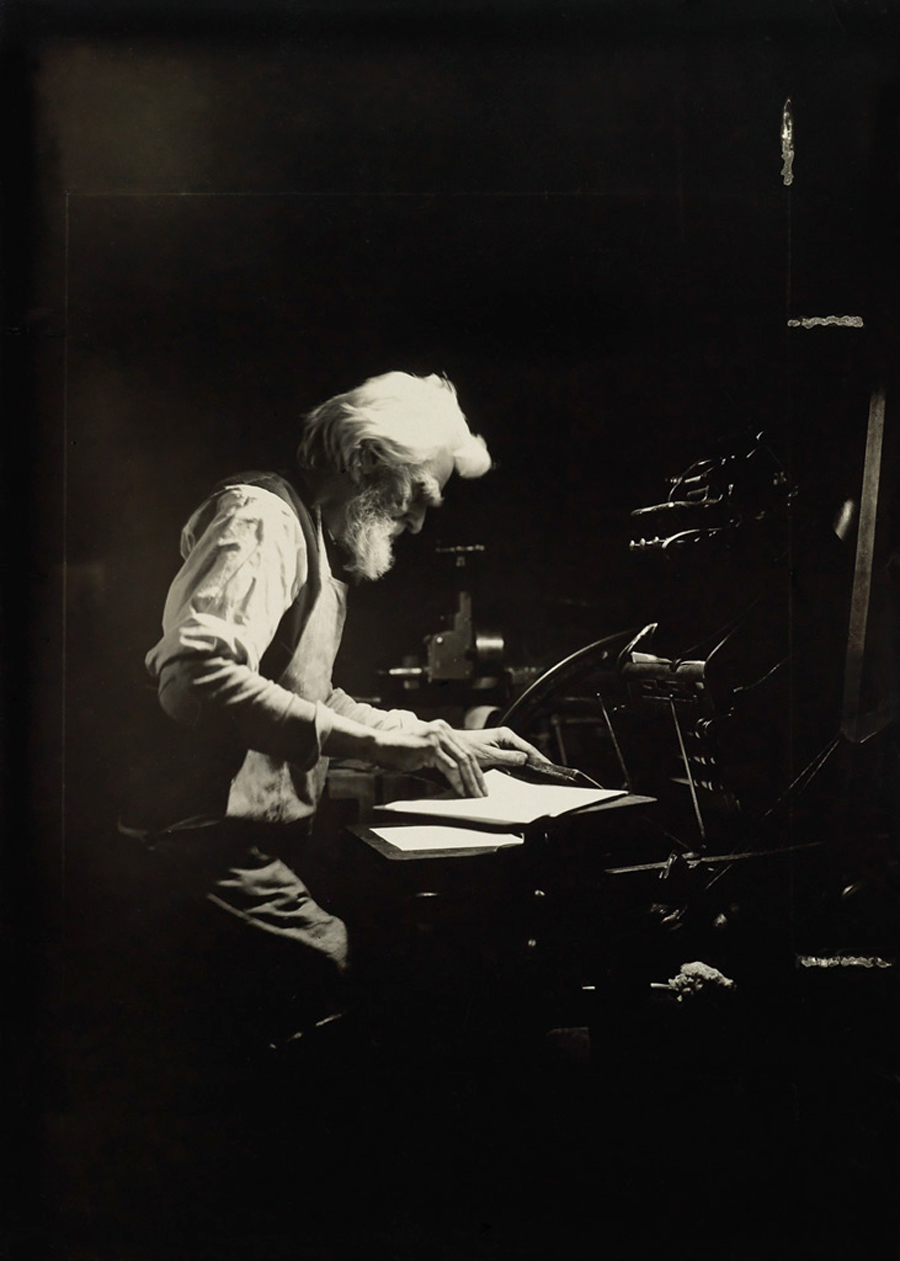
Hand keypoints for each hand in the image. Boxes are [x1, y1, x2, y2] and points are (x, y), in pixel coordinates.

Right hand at [369, 720, 487, 796]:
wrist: (379, 745)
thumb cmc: (398, 751)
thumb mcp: (424, 752)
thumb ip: (441, 758)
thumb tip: (456, 777)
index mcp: (443, 729)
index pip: (465, 750)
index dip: (475, 769)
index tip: (480, 784)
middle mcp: (442, 729)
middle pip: (467, 755)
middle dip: (477, 777)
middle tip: (483, 793)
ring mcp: (437, 737)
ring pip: (461, 762)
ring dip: (469, 781)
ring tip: (474, 795)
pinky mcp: (431, 747)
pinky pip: (449, 767)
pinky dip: (457, 781)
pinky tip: (461, 791)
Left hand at [453, 726, 550, 770]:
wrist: (452, 747)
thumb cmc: (466, 748)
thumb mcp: (489, 755)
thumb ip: (508, 757)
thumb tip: (524, 758)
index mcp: (505, 734)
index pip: (527, 747)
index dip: (538, 757)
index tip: (547, 765)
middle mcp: (504, 737)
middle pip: (525, 751)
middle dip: (535, 761)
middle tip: (545, 772)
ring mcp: (501, 743)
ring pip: (518, 755)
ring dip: (526, 763)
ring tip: (537, 773)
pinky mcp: (497, 750)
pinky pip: (511, 757)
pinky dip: (517, 764)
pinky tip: (522, 771)